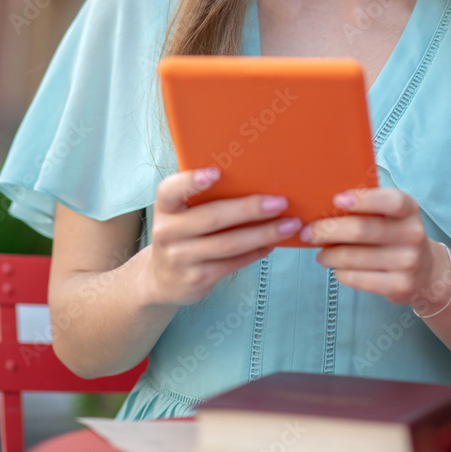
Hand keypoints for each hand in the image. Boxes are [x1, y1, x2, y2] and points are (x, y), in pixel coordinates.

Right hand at [147, 167, 302, 306]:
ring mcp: (180, 258)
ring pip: (229, 243)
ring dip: (263, 233)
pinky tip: (272, 243)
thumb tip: (252, 179)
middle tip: (280, 202)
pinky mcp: (196, 279)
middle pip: (213, 217)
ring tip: (289, 225)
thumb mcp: (180, 215)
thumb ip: (202, 198)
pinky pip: (232, 263)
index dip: (191, 181)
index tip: (216, 172)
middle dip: (250, 209)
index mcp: (165, 208)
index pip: (171, 190)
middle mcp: (168, 232)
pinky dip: (255, 252)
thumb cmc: (182, 234)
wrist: (161, 279)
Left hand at [300, 187, 450, 310]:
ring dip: (329, 255)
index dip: (364, 199)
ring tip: (319, 253)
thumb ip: (369, 205)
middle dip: (328, 230)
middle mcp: (413, 235)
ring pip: (355, 257)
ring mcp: (408, 262)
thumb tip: (324, 201)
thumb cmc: (396, 234)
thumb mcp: (392, 215)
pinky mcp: (400, 286)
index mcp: (409, 210)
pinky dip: (341, 273)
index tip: (337, 199)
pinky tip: (336, 268)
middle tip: (309, 232)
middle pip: (362, 230)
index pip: (391, 201)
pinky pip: (358, 278)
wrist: (426, 272)